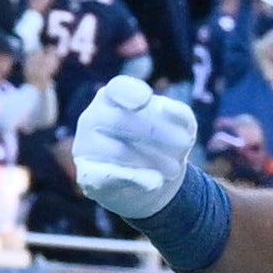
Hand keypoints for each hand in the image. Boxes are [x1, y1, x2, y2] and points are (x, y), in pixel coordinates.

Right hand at [71, 73, 198, 220]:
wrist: (152, 183)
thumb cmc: (164, 144)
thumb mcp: (182, 128)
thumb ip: (181, 114)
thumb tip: (169, 109)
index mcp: (112, 97)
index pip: (117, 89)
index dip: (130, 93)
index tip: (145, 100)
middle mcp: (93, 117)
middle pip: (120, 120)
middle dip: (156, 132)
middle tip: (186, 143)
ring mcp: (86, 146)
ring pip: (117, 151)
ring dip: (153, 160)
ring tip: (175, 169)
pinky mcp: (87, 175)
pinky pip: (106, 176)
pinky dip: (134, 179)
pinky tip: (155, 182)